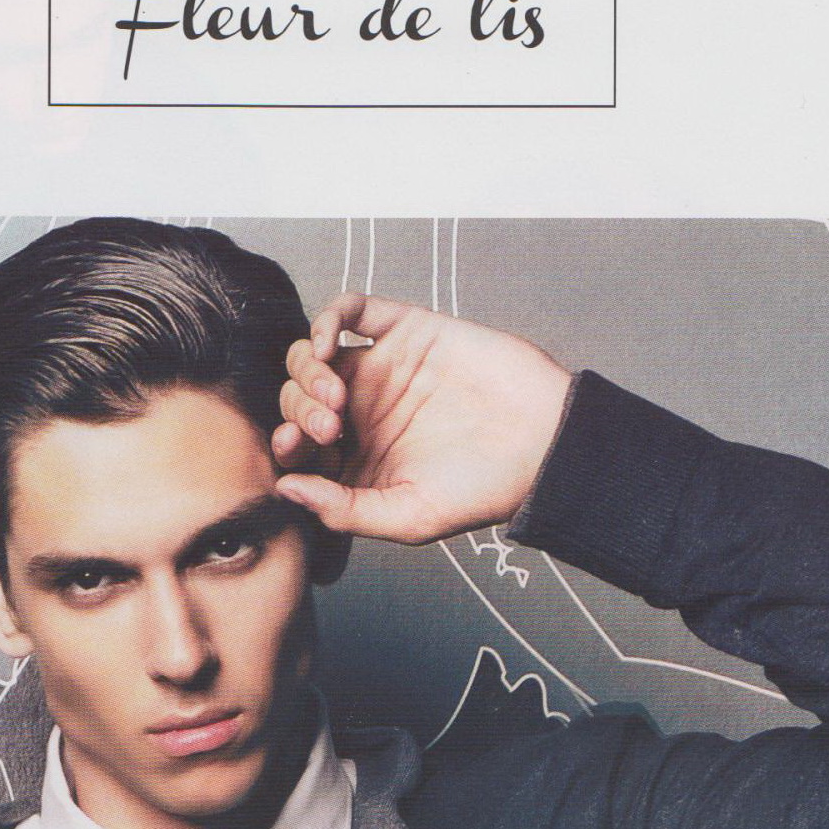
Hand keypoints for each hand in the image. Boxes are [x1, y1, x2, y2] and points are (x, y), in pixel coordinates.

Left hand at [271, 293, 572, 544]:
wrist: (544, 441)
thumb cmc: (484, 488)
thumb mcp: (408, 517)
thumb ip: (344, 510)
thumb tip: (287, 489)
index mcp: (356, 461)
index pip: (297, 448)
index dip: (284, 446)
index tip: (293, 450)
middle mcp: (361, 414)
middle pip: (296, 400)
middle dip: (297, 412)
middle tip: (331, 427)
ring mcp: (380, 369)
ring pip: (312, 356)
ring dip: (306, 371)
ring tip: (335, 397)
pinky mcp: (405, 330)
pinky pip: (351, 312)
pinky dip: (326, 320)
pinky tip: (326, 344)